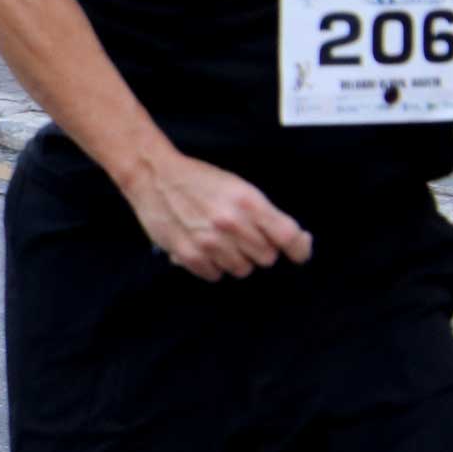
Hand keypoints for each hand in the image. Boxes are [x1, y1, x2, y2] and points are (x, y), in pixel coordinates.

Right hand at [121, 152, 313, 282]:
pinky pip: (215, 275)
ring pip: (242, 270)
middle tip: (242, 236)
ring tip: (220, 241)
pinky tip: (204, 248)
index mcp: (248, 202)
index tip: (298, 253)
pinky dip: (213, 265)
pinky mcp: (189, 254)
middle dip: (259, 249)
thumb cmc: (198, 179)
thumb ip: (263, 213)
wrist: (153, 175)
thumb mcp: (237, 186)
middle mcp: (232, 224)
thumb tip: (294, 241)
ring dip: (236, 259)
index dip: (299, 249)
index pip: (289, 237)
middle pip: (266, 258)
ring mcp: (210, 242)